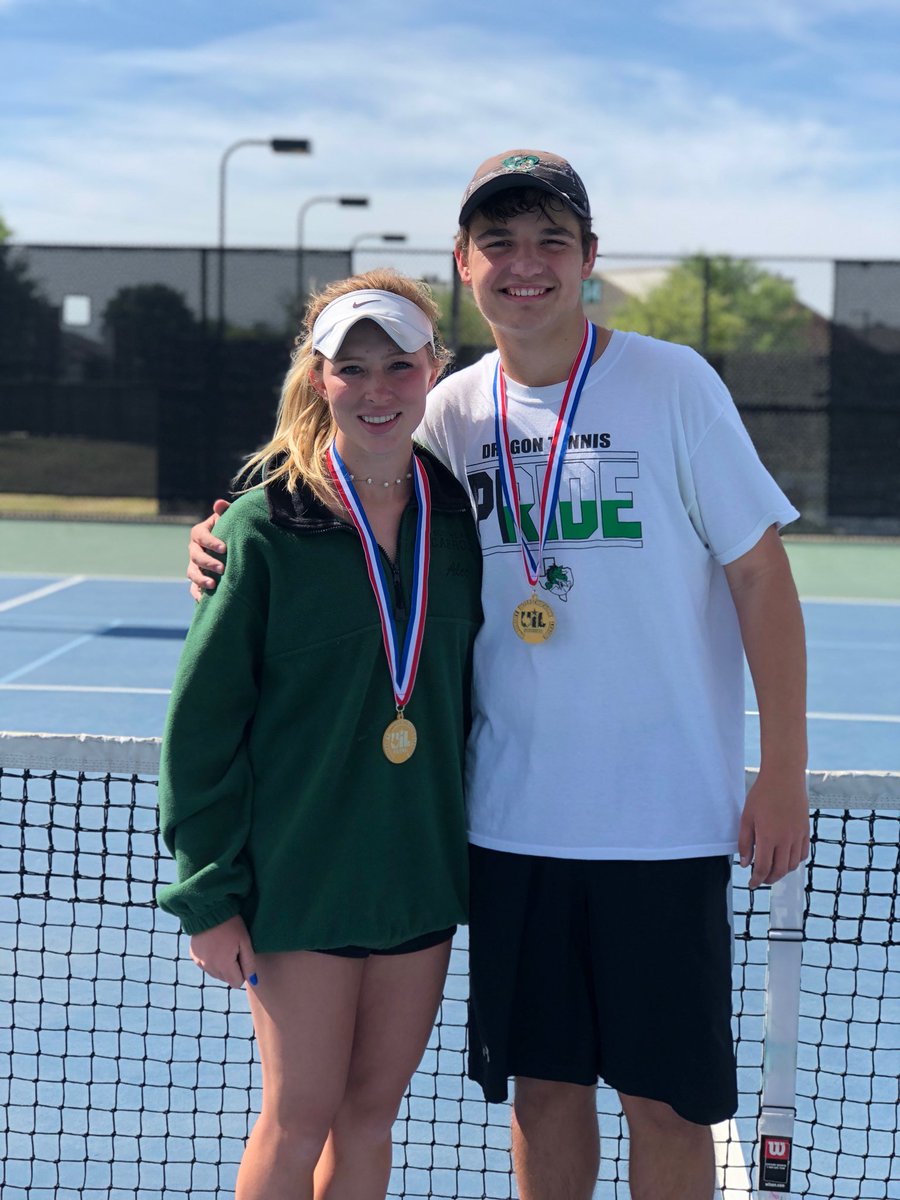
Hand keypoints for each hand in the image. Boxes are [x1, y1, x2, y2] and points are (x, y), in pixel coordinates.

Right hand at [187, 499, 230, 600]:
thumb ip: (225, 512)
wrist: (230, 546)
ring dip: (200, 579)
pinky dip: (197, 594)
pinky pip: (193, 589)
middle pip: (195, 556)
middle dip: (208, 562)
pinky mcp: (197, 579)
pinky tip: (205, 601)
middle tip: (222, 568)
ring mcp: (194, 565)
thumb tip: (219, 503)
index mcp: (199, 533)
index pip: (200, 536)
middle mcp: (194, 549)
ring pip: (192, 573)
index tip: (224, 547)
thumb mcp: (228, 519)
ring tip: (213, 585)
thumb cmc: (230, 529)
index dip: (210, 541)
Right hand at [189, 914, 257, 987]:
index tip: (242, 957)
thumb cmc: (231, 925)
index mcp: (224, 966)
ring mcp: (199, 963)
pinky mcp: (193, 956)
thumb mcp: (245, 942)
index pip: (236, 983)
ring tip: (224, 945)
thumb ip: (249, 963)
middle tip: (233, 948)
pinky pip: (205, 965)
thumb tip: (253, 981)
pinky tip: (214, 944)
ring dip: (221, 964)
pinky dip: (211, 959)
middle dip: (232, 969)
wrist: (209, 910)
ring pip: (215, 973)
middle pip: (226, 979)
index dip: (243, 972)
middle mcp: (210, 968)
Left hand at [739, 771, 809, 888]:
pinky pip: (802, 854)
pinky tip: (786, 859)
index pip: (763, 868)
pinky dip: (794, 862)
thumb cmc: (762, 794)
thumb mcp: (747, 817)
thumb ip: (745, 842)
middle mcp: (786, 839)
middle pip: (779, 871)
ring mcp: (798, 836)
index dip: (756, 880)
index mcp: (768, 837)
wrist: (784, 777)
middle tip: (759, 880)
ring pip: (792, 865)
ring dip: (781, 872)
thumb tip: (746, 863)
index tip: (751, 884)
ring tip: (771, 870)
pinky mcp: (805, 830)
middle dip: (768, 879)